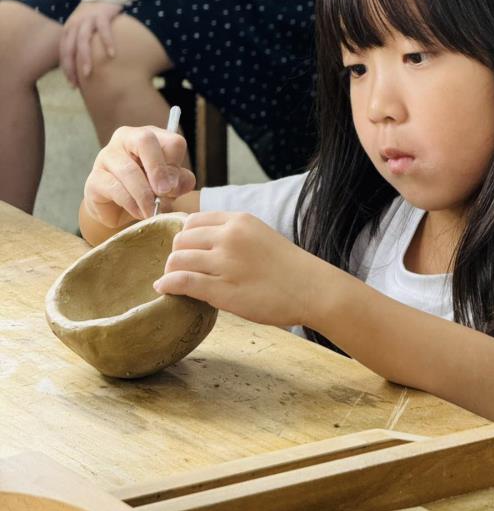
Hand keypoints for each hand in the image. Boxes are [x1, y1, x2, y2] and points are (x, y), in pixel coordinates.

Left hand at [60, 1, 122, 86]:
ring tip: (89, 73)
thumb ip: (80, 44)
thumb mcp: (83, 29)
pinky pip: (104, 30)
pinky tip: (112, 55)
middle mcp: (75, 24)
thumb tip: (83, 70)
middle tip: (77, 83)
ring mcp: (88, 19)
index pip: (64, 52)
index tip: (73, 85)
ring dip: (84, 58)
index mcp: (69, 30)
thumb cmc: (95, 18)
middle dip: (71, 67)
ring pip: (83, 40)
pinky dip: (107, 42)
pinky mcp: (102, 14)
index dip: (66, 69)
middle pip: (70, 48)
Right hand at [84, 125, 195, 227]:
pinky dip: (131, 204)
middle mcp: (126, 139)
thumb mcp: (170, 185)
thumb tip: (179, 182)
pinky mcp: (94, 179)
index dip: (176, 165)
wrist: (119, 210)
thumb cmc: (148, 190)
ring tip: (153, 211)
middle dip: (158, 169)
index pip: (171, 141)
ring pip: (129, 170)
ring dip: (145, 195)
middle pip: (145, 140)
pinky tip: (138, 212)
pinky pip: (115, 189)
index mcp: (150, 137)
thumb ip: (179, 181)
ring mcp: (106, 156)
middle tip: (164, 192)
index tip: (175, 186)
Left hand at [153, 211, 326, 327]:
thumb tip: (203, 243)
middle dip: (176, 254)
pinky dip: (167, 284)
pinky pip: (182, 281)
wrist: (312, 289)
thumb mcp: (260, 235)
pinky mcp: (222, 289)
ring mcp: (225, 262)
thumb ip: (233, 234)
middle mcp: (229, 236)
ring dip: (171, 270)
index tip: (188, 252)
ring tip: (175, 281)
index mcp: (239, 220)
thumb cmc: (289, 267)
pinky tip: (165, 289)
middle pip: (181, 239)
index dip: (185, 238)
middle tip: (181, 269)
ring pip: (177, 259)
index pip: (193, 221)